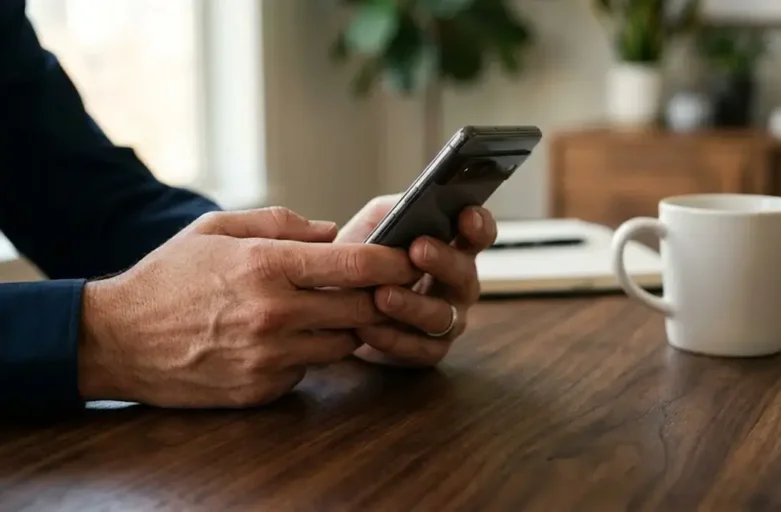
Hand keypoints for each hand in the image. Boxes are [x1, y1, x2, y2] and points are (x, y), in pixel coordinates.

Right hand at [78, 207, 417, 407]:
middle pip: (363, 309)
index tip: (410, 256)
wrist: (119, 339)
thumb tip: (332, 231)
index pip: (357, 265)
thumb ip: (281, 224)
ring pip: (344, 345)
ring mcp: (270, 357)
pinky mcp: (262, 388)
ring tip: (326, 309)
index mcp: (267, 266)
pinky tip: (288, 337)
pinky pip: (309, 369)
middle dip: (380, 296)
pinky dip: (310, 353)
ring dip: (347, 327)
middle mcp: (275, 314)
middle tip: (379, 285)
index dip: (394, 261)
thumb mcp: (217, 229)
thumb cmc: (169, 277)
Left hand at [336, 196, 496, 366]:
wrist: (335, 303)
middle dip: (443, 261)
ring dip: (411, 305)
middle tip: (418, 250)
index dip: (479, 225)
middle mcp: (457, 286)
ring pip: (440, 316)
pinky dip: (390, 338)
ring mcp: (446, 320)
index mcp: (452, 249)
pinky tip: (368, 328)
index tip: (467, 215)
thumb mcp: (375, 224)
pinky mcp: (427, 351)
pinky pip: (416, 348)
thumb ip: (393, 210)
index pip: (478, 235)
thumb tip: (410, 202)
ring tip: (382, 295)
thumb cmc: (363, 259)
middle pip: (464, 274)